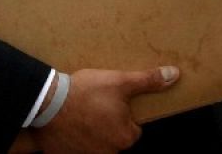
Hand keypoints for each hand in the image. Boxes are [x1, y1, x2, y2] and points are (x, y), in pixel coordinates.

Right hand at [28, 66, 178, 153]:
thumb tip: (174, 75)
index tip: (113, 102)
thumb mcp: (121, 82)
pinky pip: (76, 147)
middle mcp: (108, 153)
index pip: (134, 129)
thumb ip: (149, 81)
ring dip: (91, 131)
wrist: (47, 103)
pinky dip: (74, 137)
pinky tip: (69, 123)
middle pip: (115, 137)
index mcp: (125, 138)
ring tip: (81, 112)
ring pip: (96, 142)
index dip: (125, 113)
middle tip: (96, 105)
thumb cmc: (86, 93)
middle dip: (108, 123)